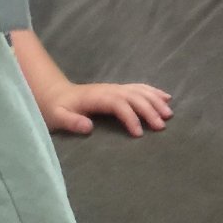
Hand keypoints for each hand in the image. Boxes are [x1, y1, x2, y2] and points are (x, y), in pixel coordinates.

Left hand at [39, 81, 172, 136]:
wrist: (53, 93)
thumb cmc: (55, 109)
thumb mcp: (57, 117)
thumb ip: (71, 122)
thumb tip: (89, 127)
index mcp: (96, 97)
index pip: (118, 104)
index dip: (130, 117)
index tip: (139, 134)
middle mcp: (109, 90)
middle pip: (134, 96)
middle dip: (149, 110)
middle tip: (161, 126)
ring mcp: (114, 88)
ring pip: (139, 91)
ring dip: (155, 101)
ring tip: (169, 114)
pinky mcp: (118, 90)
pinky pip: (139, 88)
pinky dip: (153, 92)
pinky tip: (166, 97)